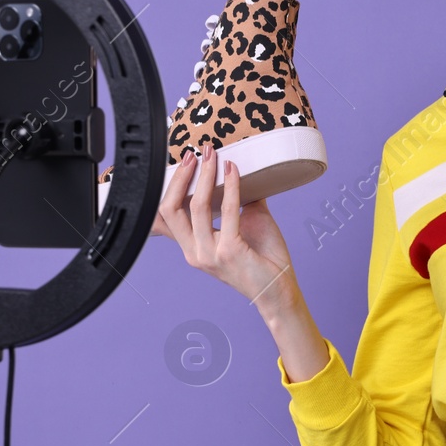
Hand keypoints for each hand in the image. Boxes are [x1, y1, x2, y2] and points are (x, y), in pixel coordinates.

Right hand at [152, 145, 300, 313]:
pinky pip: (227, 209)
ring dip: (205, 175)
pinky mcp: (229, 251)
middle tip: (195, 154)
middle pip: (170, 208)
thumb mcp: (244, 225)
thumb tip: (239, 171)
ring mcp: (210, 254)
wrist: (278, 291)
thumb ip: (236, 202)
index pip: (167, 215)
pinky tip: (234, 170)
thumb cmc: (263, 261)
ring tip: (214, 155)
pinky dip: (230, 185)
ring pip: (196, 206)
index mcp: (193, 248)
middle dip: (181, 176)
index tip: (185, 162)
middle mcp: (195, 252)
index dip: (172, 186)